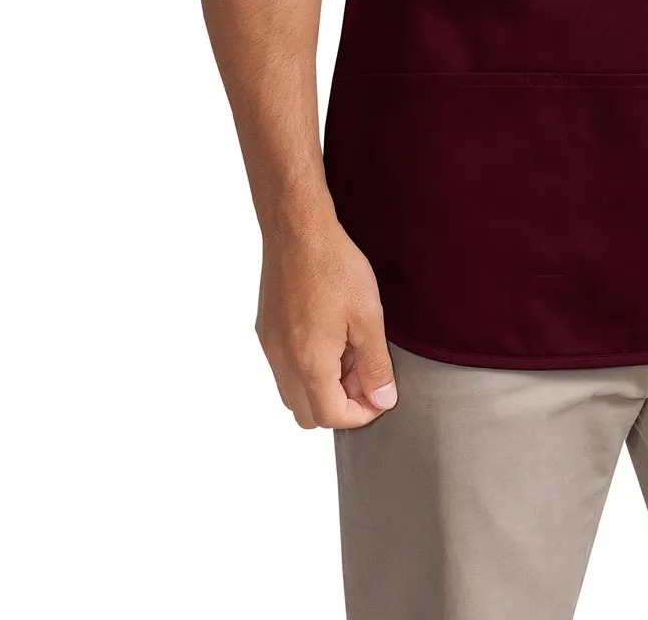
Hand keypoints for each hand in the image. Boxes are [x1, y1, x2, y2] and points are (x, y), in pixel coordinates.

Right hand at [255, 209, 397, 428]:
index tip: (380, 394)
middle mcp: (282, 362)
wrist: (297, 230)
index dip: (361, 414)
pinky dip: (306, 367)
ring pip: (293, 393)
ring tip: (348, 350)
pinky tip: (328, 334)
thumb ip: (375, 365)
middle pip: (309, 414)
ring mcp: (270, 347)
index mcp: (309, 364)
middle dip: (340, 404)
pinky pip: (283, 368)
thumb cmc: (334, 267)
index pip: (332, 417)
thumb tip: (382, 399)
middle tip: (364, 373)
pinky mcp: (265, 330)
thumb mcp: (368, 316)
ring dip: (322, 386)